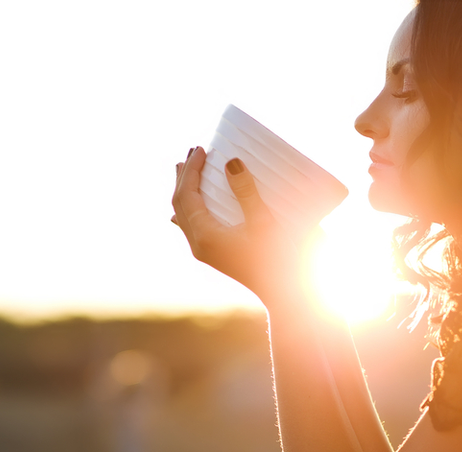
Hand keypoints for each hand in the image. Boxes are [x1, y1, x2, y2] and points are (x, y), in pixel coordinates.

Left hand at [171, 147, 307, 306]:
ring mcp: (203, 251)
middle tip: (193, 152)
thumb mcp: (264, 222)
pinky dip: (188, 208)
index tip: (202, 149)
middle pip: (180, 203)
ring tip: (186, 169)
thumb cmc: (278, 258)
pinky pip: (190, 226)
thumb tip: (231, 161)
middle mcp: (198, 244)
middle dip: (185, 176)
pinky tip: (187, 208)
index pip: (188, 195)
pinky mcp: (212, 254)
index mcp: (205, 236)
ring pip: (182, 215)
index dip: (192, 170)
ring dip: (184, 190)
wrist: (282, 291)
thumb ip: (246, 192)